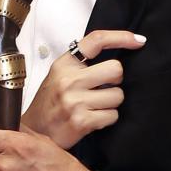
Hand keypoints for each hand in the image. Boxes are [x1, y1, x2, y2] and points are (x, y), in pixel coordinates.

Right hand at [21, 29, 144, 148]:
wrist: (32, 133)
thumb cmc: (50, 103)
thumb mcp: (59, 76)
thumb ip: (81, 65)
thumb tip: (117, 61)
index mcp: (64, 64)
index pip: (96, 40)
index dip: (121, 37)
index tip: (138, 41)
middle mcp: (68, 80)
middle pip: (116, 69)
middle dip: (115, 81)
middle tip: (104, 88)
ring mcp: (75, 101)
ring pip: (118, 96)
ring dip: (111, 103)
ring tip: (94, 107)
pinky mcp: (82, 121)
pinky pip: (112, 116)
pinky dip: (107, 119)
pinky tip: (92, 120)